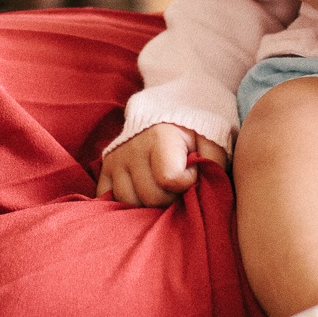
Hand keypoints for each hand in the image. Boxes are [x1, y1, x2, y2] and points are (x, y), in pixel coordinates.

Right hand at [95, 124, 229, 206]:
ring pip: (129, 201)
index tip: (192, 172)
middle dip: (170, 198)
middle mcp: (133, 149)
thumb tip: (202, 189)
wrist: (167, 112)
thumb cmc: (193, 132)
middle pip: (150, 196)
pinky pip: (108, 197)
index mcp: (160, 138)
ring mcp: (116, 159)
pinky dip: (124, 203)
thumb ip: (212, 163)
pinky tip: (140, 196)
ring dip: (148, 203)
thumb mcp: (211, 140)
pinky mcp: (105, 168)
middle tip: (178, 186)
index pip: (170, 178)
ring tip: (160, 190)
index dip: (187, 182)